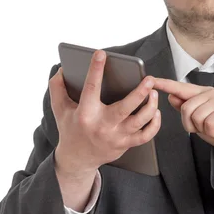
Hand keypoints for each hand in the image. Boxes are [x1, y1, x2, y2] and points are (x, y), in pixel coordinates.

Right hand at [49, 50, 161, 176]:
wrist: (77, 159)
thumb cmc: (70, 128)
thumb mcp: (59, 108)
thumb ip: (57, 87)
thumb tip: (62, 68)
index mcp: (85, 114)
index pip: (90, 88)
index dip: (95, 69)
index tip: (101, 53)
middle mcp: (102, 126)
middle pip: (125, 108)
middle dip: (139, 93)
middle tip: (149, 79)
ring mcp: (115, 137)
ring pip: (139, 121)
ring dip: (150, 106)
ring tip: (154, 91)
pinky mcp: (125, 144)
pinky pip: (145, 136)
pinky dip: (154, 124)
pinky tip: (156, 111)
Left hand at [153, 78, 213, 159]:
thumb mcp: (197, 120)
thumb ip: (185, 108)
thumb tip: (171, 96)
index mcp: (201, 93)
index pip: (180, 87)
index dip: (165, 84)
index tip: (151, 80)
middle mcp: (211, 93)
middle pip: (186, 108)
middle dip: (192, 124)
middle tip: (205, 127)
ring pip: (197, 117)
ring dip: (203, 129)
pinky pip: (209, 123)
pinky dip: (213, 132)